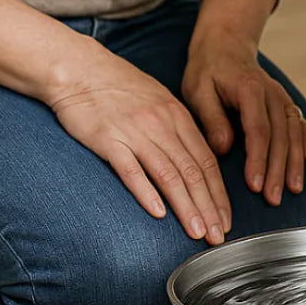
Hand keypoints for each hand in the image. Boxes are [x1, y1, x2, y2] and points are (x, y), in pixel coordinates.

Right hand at [47, 44, 231, 243]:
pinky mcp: (108, 140)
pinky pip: (131, 170)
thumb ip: (177, 129)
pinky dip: (146, 193)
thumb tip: (194, 160)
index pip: (206, 161)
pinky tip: (158, 214)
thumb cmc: (118, 87)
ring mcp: (136, 132)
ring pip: (169, 175)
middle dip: (209, 207)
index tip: (225, 219)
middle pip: (193, 172)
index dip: (219, 193)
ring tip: (197, 232)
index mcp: (177, 116)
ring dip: (186, 207)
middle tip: (219, 236)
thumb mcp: (158, 100)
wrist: (79, 68)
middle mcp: (162, 125)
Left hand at [182, 34, 305, 205]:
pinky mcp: (285, 101)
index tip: (255, 185)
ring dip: (295, 162)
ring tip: (293, 188)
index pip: (258, 130)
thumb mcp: (198, 90)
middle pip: (280, 136)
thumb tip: (223, 148)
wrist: (225, 45)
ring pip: (294, 132)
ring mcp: (281, 97)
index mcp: (250, 89)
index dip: (258, 159)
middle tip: (273, 198)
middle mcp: (271, 93)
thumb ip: (211, 119)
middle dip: (279, 169)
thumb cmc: (208, 70)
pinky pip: (300, 122)